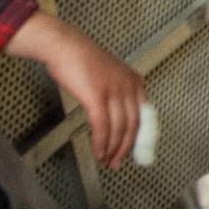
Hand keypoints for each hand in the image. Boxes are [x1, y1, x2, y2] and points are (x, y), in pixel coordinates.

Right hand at [12, 11, 145, 166]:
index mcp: (135, 81)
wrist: (64, 45)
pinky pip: (102, 126)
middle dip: (125, 149)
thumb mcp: (110, 75)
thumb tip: (118, 121)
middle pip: (133, 126)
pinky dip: (100, 143)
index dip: (141, 139)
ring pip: (118, 129)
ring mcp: (113, 91)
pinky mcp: (96, 96)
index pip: (145, 116)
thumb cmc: (81, 60)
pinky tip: (98, 152)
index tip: (135, 153)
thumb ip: (118, 94)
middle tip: (118, 162)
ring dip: (112, 149)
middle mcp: (128, 86)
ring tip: (106, 161)